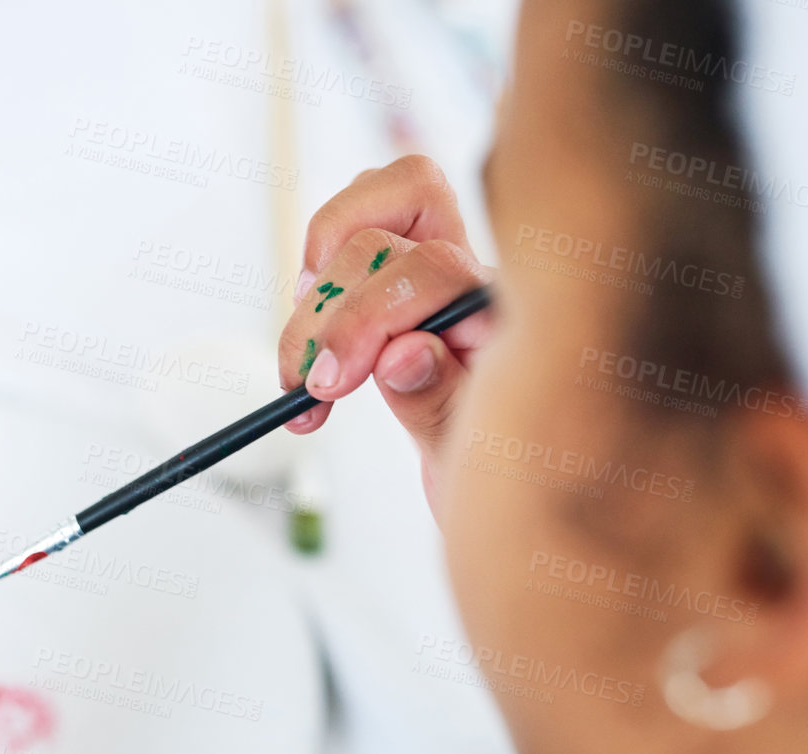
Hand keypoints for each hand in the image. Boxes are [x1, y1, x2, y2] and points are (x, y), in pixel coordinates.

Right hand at [276, 156, 493, 518]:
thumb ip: (441, 401)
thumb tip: (404, 352)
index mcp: (503, 317)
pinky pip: (349, 237)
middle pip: (386, 228)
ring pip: (369, 206)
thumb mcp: (476, 460)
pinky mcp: (391, 281)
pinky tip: (308, 353)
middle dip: (330, 306)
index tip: (326, 388)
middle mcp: (471, 279)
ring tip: (304, 363)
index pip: (432, 268)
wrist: (502, 492)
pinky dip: (310, 285)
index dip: (368, 319)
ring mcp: (431, 273)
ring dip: (317, 280)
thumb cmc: (501, 477)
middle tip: (307, 385)